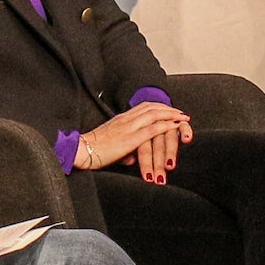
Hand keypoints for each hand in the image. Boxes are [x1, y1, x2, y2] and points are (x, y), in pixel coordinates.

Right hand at [77, 101, 193, 180]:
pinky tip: (176, 127)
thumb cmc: (92, 151)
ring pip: (155, 115)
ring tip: (183, 118)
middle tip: (181, 112)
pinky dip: (166, 126)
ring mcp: (128, 127)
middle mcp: (126, 119)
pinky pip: (152, 129)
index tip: (169, 109)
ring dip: (171, 115)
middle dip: (169, 108)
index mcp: (120, 119)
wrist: (80, 151)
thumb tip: (131, 158)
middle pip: (152, 107)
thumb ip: (123, 148)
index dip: (158, 107)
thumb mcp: (111, 146)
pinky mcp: (130, 139)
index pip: (143, 107)